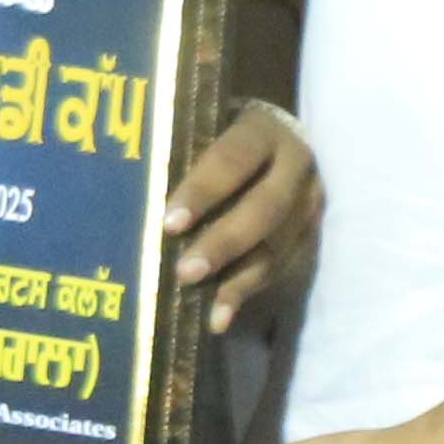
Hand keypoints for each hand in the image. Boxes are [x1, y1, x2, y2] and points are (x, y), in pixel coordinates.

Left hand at [160, 102, 318, 332]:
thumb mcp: (209, 127)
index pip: (232, 159)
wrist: (279, 139)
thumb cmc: (222, 132)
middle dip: (224, 243)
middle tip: (185, 272)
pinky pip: (282, 267)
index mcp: (263, 130)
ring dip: (239, 279)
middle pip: (264, 208)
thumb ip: (185, 150)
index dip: (202, 191)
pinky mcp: (311, 234)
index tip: (170, 223)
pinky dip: (248, 292)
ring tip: (209, 310)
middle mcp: (296, 165)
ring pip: (277, 245)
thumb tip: (133, 193)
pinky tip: (220, 317)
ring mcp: (309, 203)